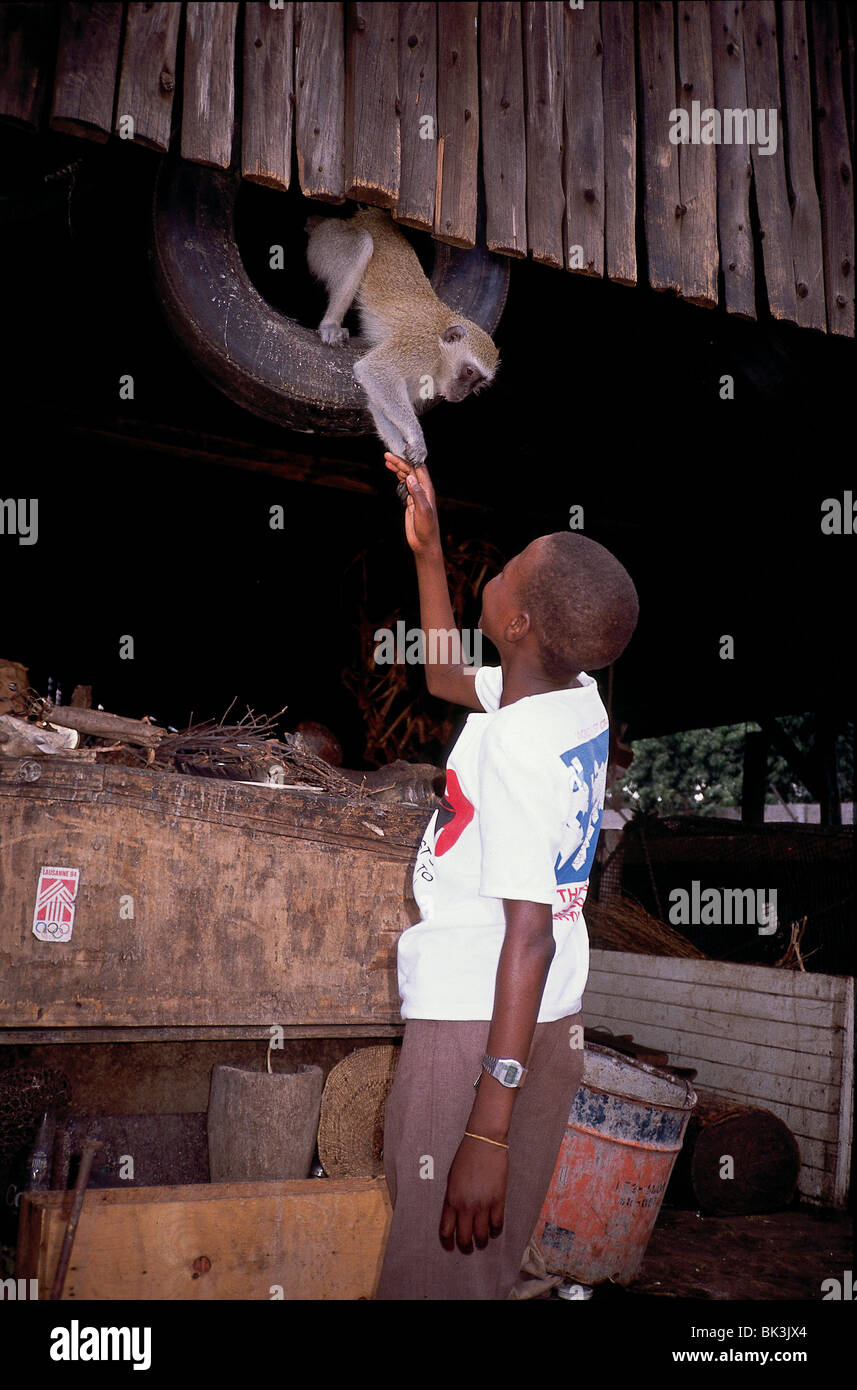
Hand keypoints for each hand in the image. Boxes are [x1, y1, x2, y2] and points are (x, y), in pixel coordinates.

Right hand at [384, 453, 440, 556]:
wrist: (424, 542)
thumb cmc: (427, 528)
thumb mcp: (423, 510)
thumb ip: (417, 493)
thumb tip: (411, 477)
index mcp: (427, 490)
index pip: (419, 469)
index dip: (411, 459)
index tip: (403, 450)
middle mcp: (422, 490)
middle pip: (411, 471)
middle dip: (400, 462)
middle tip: (387, 455)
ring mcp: (416, 495)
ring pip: (407, 477)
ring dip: (398, 468)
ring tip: (387, 460)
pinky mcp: (410, 501)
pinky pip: (404, 485)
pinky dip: (398, 477)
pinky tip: (393, 473)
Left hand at [439, 1135, 506, 1250]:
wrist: (484, 1143)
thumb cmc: (466, 1157)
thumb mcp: (452, 1179)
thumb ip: (453, 1198)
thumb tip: (455, 1215)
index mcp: (451, 1199)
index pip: (446, 1230)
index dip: (448, 1242)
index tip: (450, 1247)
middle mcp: (465, 1206)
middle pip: (464, 1237)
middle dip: (465, 1246)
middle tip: (468, 1248)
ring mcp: (483, 1204)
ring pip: (481, 1235)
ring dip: (482, 1241)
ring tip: (482, 1241)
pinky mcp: (498, 1200)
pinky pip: (497, 1224)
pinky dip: (496, 1230)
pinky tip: (494, 1230)